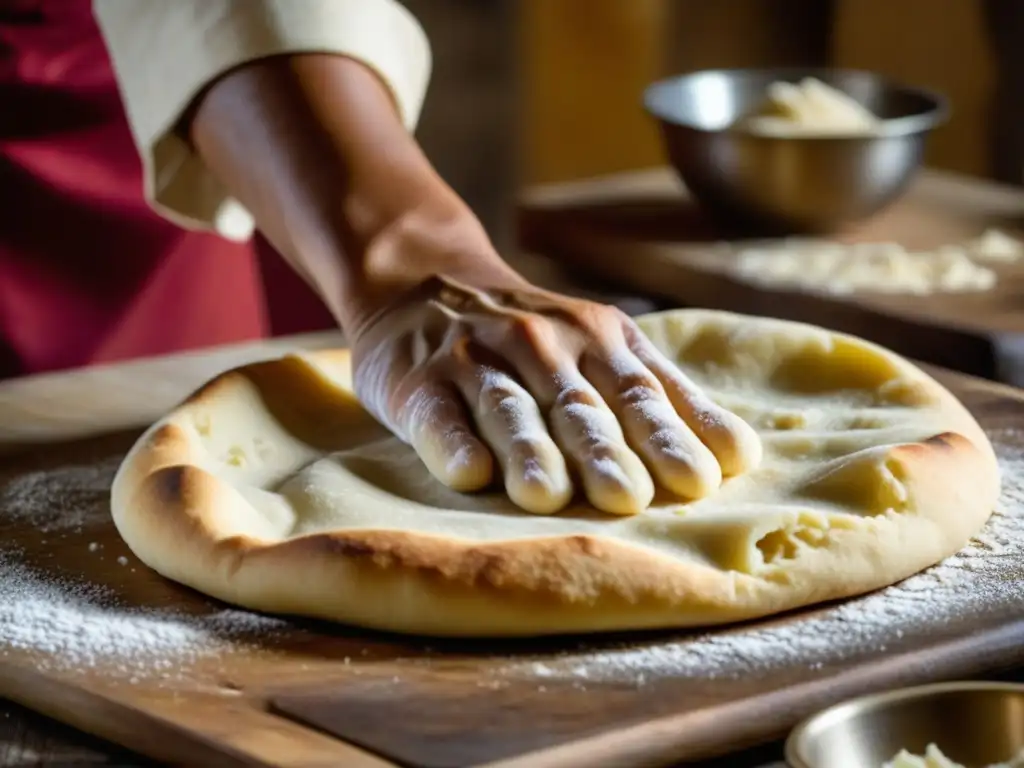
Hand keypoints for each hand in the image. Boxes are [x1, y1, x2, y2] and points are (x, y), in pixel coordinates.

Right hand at [350, 273, 761, 515]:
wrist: (428, 284)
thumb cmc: (535, 339)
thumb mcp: (604, 348)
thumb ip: (663, 397)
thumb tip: (739, 457)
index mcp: (597, 340)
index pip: (639, 394)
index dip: (670, 436)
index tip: (702, 481)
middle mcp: (541, 345)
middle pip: (578, 407)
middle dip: (606, 453)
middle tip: (630, 499)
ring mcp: (478, 362)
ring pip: (509, 410)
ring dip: (529, 451)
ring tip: (547, 495)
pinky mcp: (420, 384)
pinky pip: (439, 416)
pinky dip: (453, 443)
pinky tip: (468, 472)